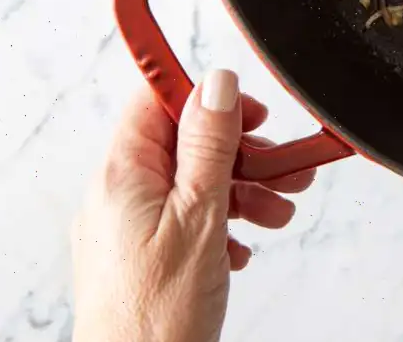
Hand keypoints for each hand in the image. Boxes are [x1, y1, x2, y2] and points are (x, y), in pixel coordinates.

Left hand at [72, 71, 316, 341]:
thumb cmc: (155, 318)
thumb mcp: (199, 216)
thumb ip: (209, 145)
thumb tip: (217, 84)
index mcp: (122, 174)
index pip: (158, 100)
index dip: (209, 97)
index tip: (252, 111)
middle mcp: (117, 195)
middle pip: (185, 144)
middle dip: (242, 153)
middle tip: (285, 167)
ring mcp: (126, 228)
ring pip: (191, 184)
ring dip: (241, 191)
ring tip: (278, 212)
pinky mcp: (138, 257)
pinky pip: (183, 219)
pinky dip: (220, 224)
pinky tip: (242, 247)